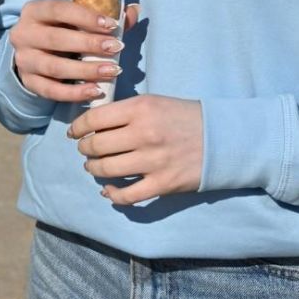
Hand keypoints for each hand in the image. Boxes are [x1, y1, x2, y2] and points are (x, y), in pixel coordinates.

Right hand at [9, 0, 133, 102]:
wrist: (35, 52)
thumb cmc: (62, 29)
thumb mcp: (77, 18)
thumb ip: (104, 16)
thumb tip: (133, 12)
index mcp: (35, 10)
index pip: (59, 10)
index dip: (86, 17)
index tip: (112, 25)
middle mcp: (23, 34)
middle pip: (56, 39)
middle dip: (89, 44)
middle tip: (117, 48)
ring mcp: (24, 60)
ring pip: (55, 67)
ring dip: (86, 71)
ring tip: (112, 71)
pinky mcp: (29, 82)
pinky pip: (51, 91)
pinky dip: (75, 93)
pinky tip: (96, 91)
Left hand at [68, 94, 202, 203]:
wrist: (223, 138)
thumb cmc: (185, 117)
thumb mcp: (154, 102)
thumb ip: (125, 111)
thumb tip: (93, 122)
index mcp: (141, 108)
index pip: (95, 119)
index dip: (78, 127)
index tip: (75, 133)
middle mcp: (144, 133)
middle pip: (96, 146)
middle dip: (85, 149)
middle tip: (85, 150)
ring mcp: (153, 161)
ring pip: (107, 170)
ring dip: (94, 169)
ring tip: (94, 167)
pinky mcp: (162, 184)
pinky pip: (127, 195)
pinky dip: (112, 194)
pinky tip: (108, 190)